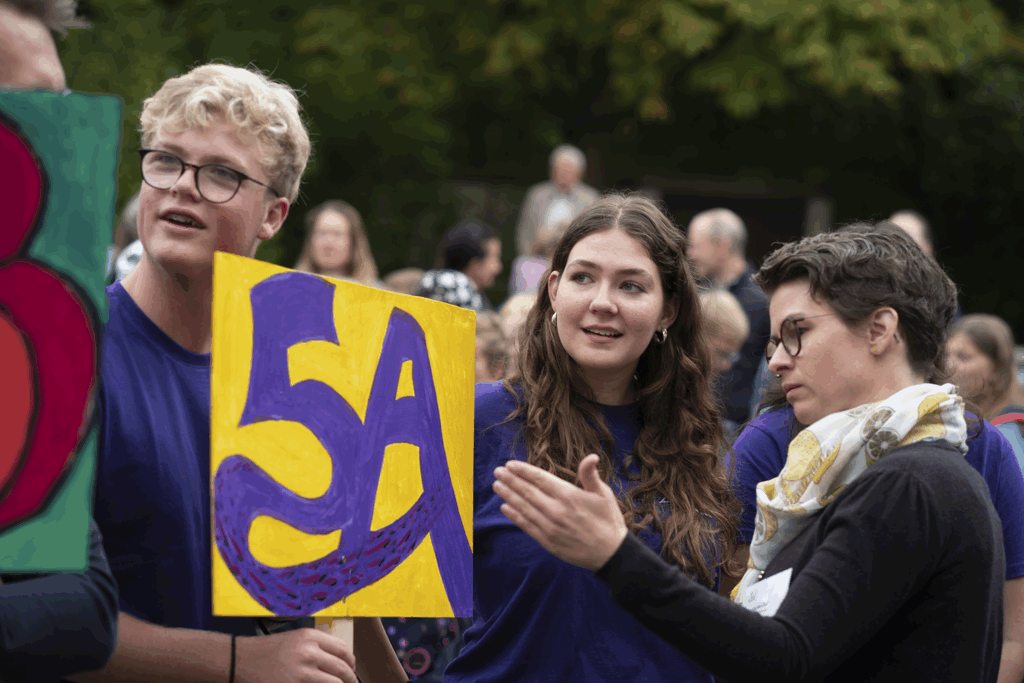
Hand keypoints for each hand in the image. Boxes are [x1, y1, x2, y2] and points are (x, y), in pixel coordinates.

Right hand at [235, 627, 356, 682]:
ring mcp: (302, 671)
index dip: (351, 660)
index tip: (351, 667)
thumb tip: (340, 659)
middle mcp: (309, 651)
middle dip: (350, 678)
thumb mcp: (296, 639)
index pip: (343, 648)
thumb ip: (317, 645)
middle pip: (342, 667)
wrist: (243, 660)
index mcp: (310, 636)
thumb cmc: (269, 650)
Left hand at [492, 454, 627, 570]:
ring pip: (524, 508)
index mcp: (569, 495)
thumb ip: (591, 475)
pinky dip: (514, 516)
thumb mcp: (603, 494)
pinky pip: (526, 526)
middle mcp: (556, 510)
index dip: (523, 471)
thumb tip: (591, 456)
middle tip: (498, 471)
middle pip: (528, 491)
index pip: (540, 479)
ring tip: (497, 486)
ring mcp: (550, 527)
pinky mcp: (547, 541)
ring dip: (508, 495)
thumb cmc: (608, 521)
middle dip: (511, 480)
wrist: (610, 554)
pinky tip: (505, 508)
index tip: (510, 464)